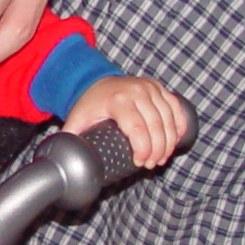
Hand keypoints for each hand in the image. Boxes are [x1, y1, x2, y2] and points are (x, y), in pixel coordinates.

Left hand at [62, 77, 188, 167]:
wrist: (96, 80)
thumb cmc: (89, 104)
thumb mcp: (77, 120)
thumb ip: (71, 140)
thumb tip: (66, 161)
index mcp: (118, 100)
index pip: (137, 129)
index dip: (142, 149)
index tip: (140, 163)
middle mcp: (137, 91)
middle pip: (156, 126)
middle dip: (157, 150)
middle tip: (152, 164)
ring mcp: (150, 88)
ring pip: (169, 119)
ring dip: (169, 142)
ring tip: (162, 158)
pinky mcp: (159, 88)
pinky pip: (175, 108)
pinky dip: (179, 125)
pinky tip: (176, 140)